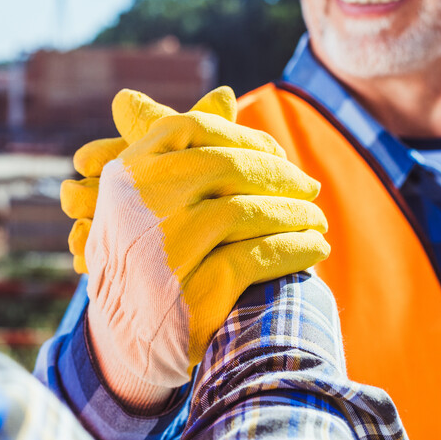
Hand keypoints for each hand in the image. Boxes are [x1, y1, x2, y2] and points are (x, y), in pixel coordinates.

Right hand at [61, 87, 329, 407]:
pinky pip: (260, 257)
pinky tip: (313, 249)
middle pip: (226, 167)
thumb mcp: (143, 201)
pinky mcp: (193, 292)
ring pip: (247, 211)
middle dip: (279, 176)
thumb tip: (226, 94)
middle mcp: (139, 207)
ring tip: (317, 221)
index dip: (243, 136)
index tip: (277, 153)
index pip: (191, 128)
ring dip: (295, 214)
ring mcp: (164, 250)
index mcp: (125, 175)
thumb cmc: (142, 260)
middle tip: (310, 187)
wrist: (123, 345)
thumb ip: (184, 147)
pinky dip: (295, 250)